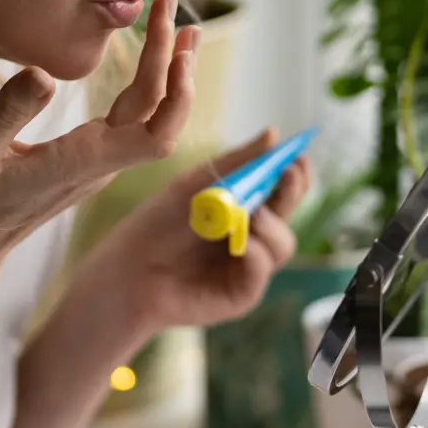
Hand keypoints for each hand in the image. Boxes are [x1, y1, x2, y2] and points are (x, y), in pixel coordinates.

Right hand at [0, 0, 199, 258]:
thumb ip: (7, 113)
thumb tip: (44, 75)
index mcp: (84, 160)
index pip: (156, 135)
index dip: (176, 95)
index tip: (178, 50)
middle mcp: (102, 161)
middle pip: (159, 111)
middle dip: (172, 58)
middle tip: (171, 3)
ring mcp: (100, 159)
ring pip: (150, 112)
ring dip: (168, 68)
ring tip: (180, 25)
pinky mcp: (92, 155)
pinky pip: (135, 116)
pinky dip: (150, 82)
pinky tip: (153, 60)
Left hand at [83, 128, 313, 329]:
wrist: (130, 267)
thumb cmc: (158, 223)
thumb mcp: (196, 184)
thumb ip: (237, 162)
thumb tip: (274, 134)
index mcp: (243, 205)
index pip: (281, 187)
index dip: (294, 172)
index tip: (297, 156)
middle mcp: (252, 234)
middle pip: (289, 213)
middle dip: (293, 192)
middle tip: (289, 175)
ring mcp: (250, 265)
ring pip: (283, 244)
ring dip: (272, 226)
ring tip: (252, 217)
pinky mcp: (242, 293)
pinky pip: (262, 271)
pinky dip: (256, 255)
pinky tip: (242, 245)